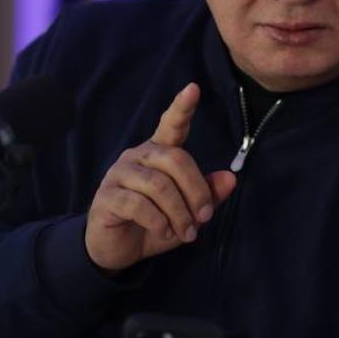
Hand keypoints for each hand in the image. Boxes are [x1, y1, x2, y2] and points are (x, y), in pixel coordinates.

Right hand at [85, 82, 235, 270]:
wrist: (117, 249)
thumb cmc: (155, 223)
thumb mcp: (188, 212)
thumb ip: (208, 194)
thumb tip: (231, 178)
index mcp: (159, 153)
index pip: (171, 125)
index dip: (182, 108)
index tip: (193, 88)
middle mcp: (137, 156)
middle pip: (175, 159)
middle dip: (196, 190)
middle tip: (204, 218)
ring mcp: (119, 175)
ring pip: (158, 185)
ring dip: (179, 212)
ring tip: (187, 233)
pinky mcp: (106, 197)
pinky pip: (138, 204)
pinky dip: (158, 221)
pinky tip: (164, 232)